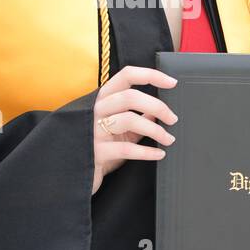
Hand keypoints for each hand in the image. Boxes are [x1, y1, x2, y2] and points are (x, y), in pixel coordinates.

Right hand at [92, 65, 178, 194]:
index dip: (150, 75)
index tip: (172, 82)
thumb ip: (137, 118)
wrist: (76, 174)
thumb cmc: (100, 147)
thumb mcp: (119, 129)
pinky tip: (159, 154)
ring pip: (129, 120)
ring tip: (168, 139)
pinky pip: (126, 148)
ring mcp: (94, 130)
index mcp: (103, 98)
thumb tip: (158, 111)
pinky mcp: (96, 151)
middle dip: (157, 106)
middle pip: (130, 97)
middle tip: (173, 119)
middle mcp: (96, 110)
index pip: (126, 76)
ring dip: (155, 129)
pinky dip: (147, 152)